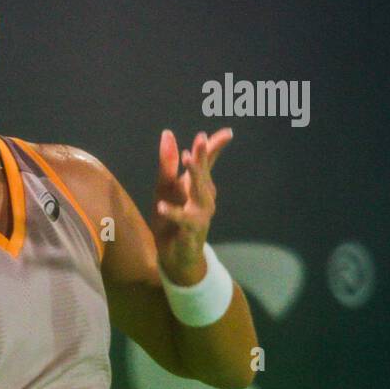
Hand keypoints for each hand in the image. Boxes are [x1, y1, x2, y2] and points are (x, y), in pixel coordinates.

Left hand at [152, 128, 232, 284]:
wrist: (175, 256)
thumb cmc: (170, 220)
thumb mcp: (164, 188)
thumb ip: (168, 163)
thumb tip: (168, 133)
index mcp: (196, 184)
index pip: (207, 162)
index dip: (214, 147)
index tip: (228, 132)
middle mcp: (203, 196)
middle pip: (203, 172)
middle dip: (202, 154)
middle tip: (201, 138)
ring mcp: (200, 212)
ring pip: (198, 191)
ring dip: (194, 175)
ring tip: (186, 157)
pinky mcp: (191, 229)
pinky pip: (183, 218)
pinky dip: (173, 212)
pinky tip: (162, 207)